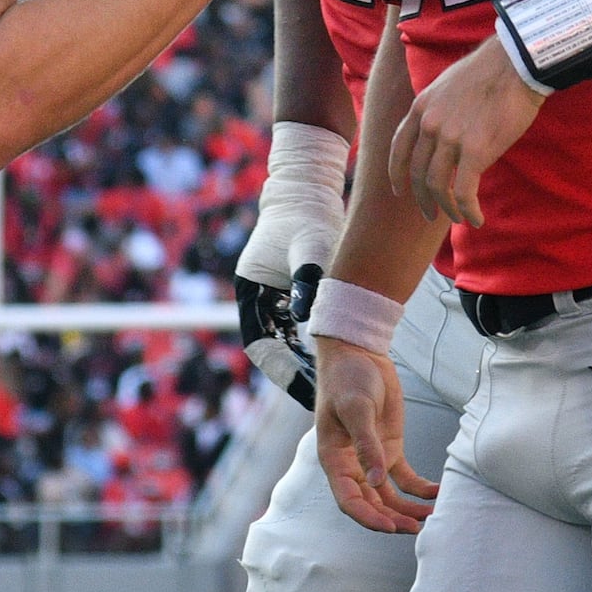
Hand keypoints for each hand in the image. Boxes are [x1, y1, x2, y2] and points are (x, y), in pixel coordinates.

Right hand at [234, 121, 348, 407]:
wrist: (309, 192)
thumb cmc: (306, 216)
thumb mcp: (308, 246)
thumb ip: (307, 279)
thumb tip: (307, 314)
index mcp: (251, 292)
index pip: (260, 343)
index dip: (279, 369)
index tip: (300, 386)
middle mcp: (259, 301)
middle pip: (274, 350)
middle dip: (295, 375)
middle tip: (320, 398)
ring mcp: (276, 300)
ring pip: (290, 345)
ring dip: (308, 365)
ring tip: (333, 387)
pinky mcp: (294, 296)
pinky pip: (303, 331)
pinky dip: (318, 347)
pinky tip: (340, 361)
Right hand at [312, 334, 434, 534]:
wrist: (358, 355)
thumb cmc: (347, 379)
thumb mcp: (356, 409)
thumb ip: (367, 445)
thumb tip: (377, 481)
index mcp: (335, 460)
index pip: (349, 500)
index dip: (368, 517)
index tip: (389, 527)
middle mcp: (352, 465)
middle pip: (371, 504)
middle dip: (392, 519)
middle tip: (417, 529)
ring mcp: (372, 459)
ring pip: (389, 496)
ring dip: (407, 509)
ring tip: (430, 518)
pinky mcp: (390, 449)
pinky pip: (405, 478)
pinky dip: (420, 489)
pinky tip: (437, 494)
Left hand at [390, 42, 546, 223]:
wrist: (516, 64)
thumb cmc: (492, 72)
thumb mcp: (449, 85)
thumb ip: (440, 111)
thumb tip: (446, 134)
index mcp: (421, 108)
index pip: (399, 148)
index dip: (397, 174)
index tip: (399, 191)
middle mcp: (430, 125)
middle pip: (418, 173)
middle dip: (422, 199)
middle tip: (430, 214)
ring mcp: (450, 139)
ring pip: (438, 186)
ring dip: (447, 208)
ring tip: (457, 218)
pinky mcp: (476, 151)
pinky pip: (464, 192)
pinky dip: (468, 210)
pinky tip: (476, 218)